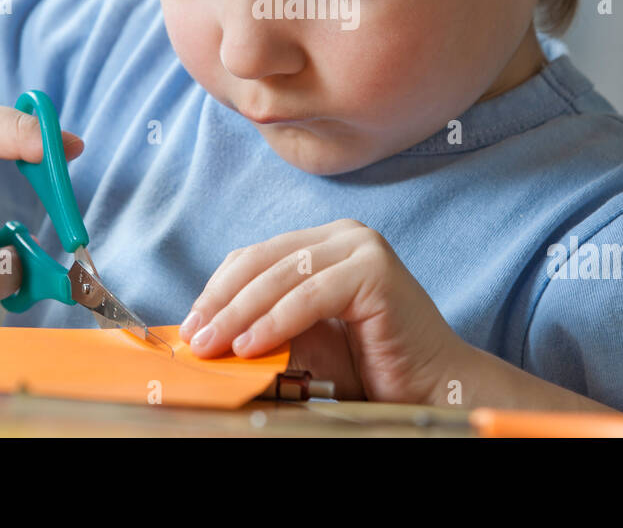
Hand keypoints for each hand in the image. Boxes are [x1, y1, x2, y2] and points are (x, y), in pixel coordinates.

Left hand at [178, 218, 462, 403]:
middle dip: (221, 301)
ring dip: (239, 313)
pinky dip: (274, 321)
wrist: (433, 388)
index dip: (218, 290)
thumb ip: (264, 326)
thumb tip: (206, 332)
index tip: (190, 326)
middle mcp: (345, 235)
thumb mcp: (304, 340)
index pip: (255, 256)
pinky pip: (309, 295)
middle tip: (193, 338)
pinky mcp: (375, 270)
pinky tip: (250, 346)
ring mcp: (362, 247)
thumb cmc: (370, 369)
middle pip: (261, 260)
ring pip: (281, 275)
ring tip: (213, 346)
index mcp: (326, 243)